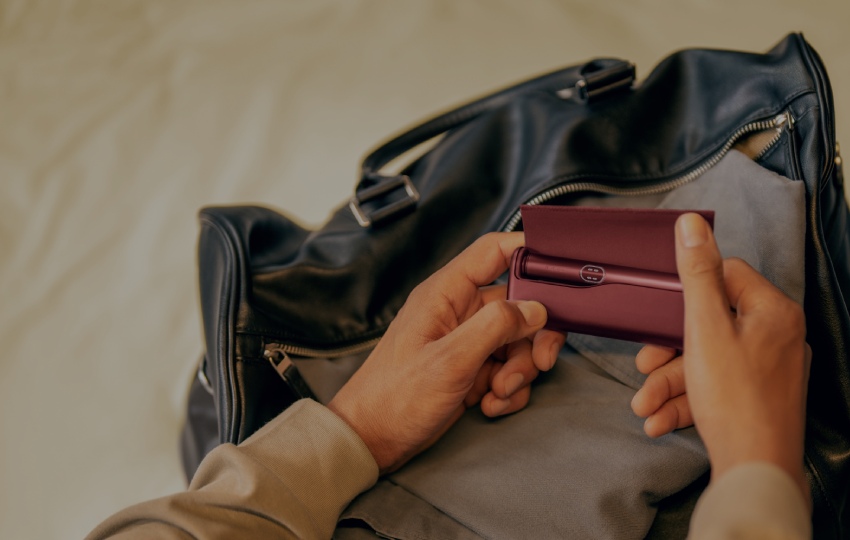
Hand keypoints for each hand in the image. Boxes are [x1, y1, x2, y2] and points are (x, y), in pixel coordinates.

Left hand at [328, 232, 564, 473]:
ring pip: (517, 342)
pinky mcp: (470, 369)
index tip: (560, 271)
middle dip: (534, 337)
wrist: (372, 440)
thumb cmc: (395, 397)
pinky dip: (508, 389)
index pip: (493, 251)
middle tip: (540, 362)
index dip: (528, 251)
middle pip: (518, 304)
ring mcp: (466, 341)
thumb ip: (495, 327)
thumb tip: (534, 308)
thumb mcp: (449, 360)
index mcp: (446, 294)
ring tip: (498, 392)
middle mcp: (458, 311)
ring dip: (519, 371)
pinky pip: (507, 369)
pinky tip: (489, 404)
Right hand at [633, 213, 810, 496]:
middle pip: (709, 324)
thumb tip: (692, 224)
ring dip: (668, 384)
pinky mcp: (757, 398)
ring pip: (706, 362)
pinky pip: (714, 388)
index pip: (726, 276)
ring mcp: (768, 371)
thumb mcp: (703, 329)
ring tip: (643, 406)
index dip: (688, 293)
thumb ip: (696, 275)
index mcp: (771, 311)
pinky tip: (658, 421)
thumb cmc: (735, 400)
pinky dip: (684, 402)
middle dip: (667, 352)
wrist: (754, 472)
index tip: (665, 313)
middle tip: (644, 364)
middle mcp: (776, 336)